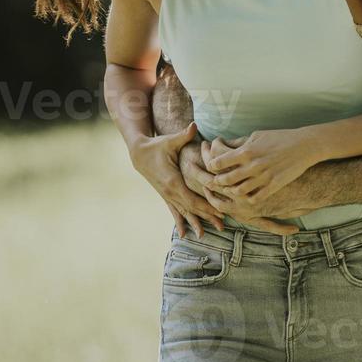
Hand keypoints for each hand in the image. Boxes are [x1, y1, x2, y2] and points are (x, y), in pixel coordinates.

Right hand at [129, 122, 223, 238]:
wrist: (139, 154)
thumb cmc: (157, 146)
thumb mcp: (170, 141)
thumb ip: (183, 135)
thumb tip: (193, 126)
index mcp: (173, 181)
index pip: (192, 197)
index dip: (206, 205)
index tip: (220, 211)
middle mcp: (170, 192)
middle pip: (191, 208)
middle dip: (207, 217)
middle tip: (223, 226)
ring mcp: (167, 195)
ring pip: (184, 212)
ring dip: (196, 222)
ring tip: (205, 235)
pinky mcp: (166, 195)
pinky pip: (175, 211)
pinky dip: (182, 221)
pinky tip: (185, 234)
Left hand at [202, 129, 321, 209]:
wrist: (305, 145)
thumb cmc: (281, 137)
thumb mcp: (258, 135)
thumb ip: (241, 144)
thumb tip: (226, 147)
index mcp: (246, 151)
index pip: (218, 163)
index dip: (212, 166)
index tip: (213, 167)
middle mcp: (253, 165)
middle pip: (225, 179)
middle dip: (217, 181)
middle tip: (218, 181)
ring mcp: (264, 177)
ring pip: (238, 192)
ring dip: (231, 192)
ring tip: (231, 190)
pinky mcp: (274, 185)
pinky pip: (255, 198)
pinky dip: (247, 199)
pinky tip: (246, 196)